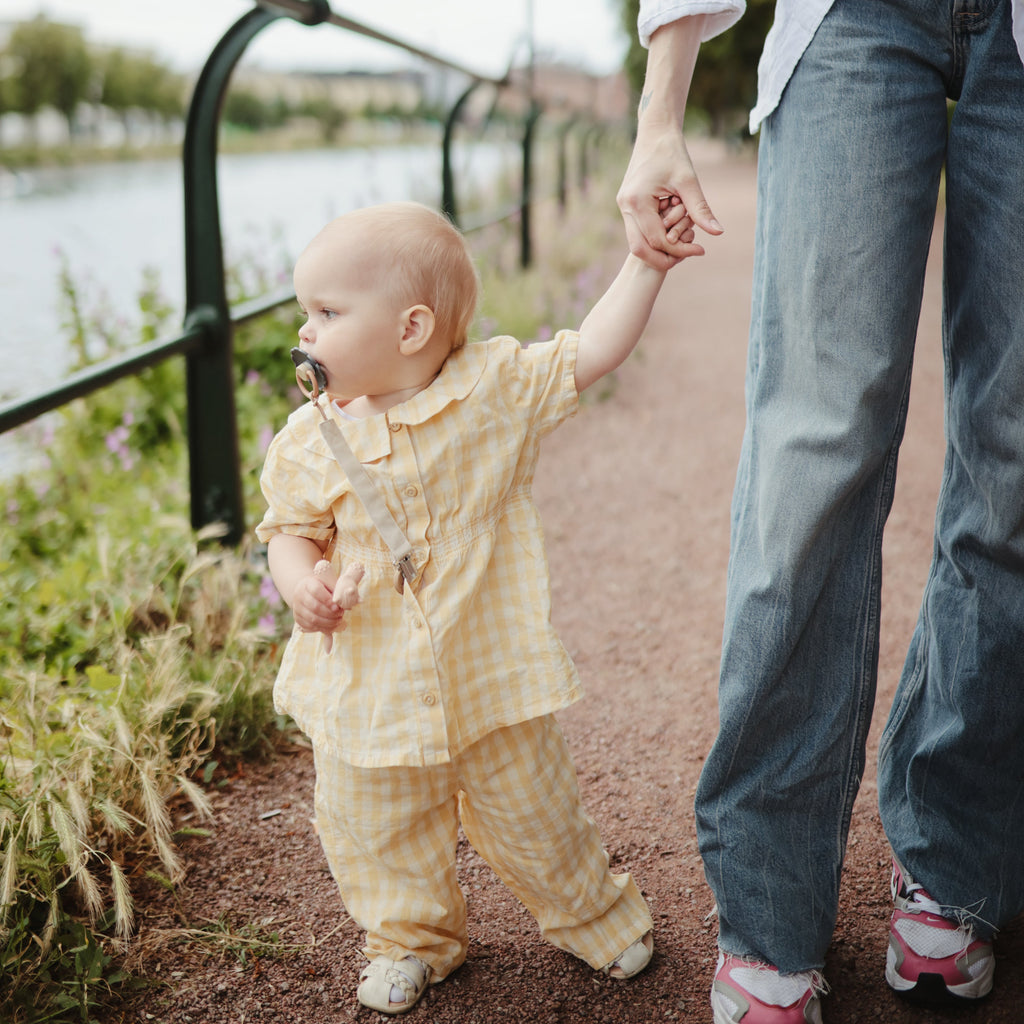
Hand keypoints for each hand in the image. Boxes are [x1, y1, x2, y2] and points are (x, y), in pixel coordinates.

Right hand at [294, 560, 363, 652]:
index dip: (328, 599)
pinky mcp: (298, 619)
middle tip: (341, 614)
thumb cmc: (324, 586)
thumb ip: (342, 590)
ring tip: (339, 620)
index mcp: (307, 583)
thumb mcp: (331, 583)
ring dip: (329, 622)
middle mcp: (299, 595)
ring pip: (312, 619)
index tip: (338, 606)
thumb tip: (359, 601)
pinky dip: (323, 628)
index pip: (316, 590)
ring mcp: (297, 608)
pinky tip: (331, 626)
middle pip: (315, 607)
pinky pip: (310, 627)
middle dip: (331, 614)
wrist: (307, 591)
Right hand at [617, 119, 722, 270]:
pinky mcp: (627, 205)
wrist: (654, 133)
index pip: (657, 239)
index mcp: (637, 201)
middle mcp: (625, 207)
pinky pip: (638, 231)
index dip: (679, 250)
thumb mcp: (689, 181)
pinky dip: (655, 237)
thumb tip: (717, 233)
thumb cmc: (672, 152)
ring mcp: (623, 207)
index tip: (701, 249)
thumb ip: (700, 209)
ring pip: (636, 243)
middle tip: (687, 258)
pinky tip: (674, 233)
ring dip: (658, 249)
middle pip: (639, 249)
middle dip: (662, 259)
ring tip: (683, 247)